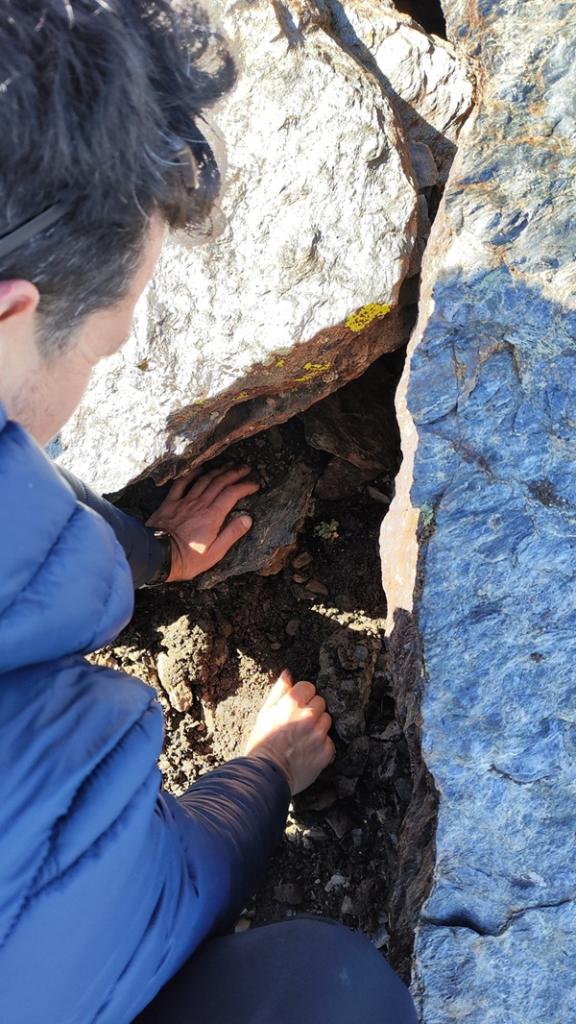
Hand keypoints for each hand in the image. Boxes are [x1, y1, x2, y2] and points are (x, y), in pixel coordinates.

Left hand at [146, 465, 258, 581]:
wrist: (156, 556)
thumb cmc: (187, 559)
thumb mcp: (214, 553)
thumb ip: (231, 534)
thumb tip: (247, 519)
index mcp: (212, 516)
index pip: (232, 494)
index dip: (245, 487)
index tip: (254, 485)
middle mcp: (199, 504)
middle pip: (219, 483)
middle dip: (234, 474)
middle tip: (245, 469)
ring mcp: (184, 502)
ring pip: (203, 480)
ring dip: (217, 472)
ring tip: (227, 467)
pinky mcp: (170, 503)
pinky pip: (182, 483)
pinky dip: (191, 474)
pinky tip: (198, 470)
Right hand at [245, 670, 334, 794]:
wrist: (265, 776)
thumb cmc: (262, 743)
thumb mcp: (264, 713)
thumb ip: (279, 691)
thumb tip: (288, 673)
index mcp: (292, 703)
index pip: (309, 687)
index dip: (302, 696)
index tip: (296, 706)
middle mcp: (308, 716)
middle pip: (320, 702)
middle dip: (312, 710)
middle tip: (298, 723)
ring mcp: (319, 734)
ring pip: (327, 720)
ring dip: (318, 726)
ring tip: (303, 738)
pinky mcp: (326, 751)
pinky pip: (329, 741)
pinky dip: (322, 745)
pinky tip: (308, 750)